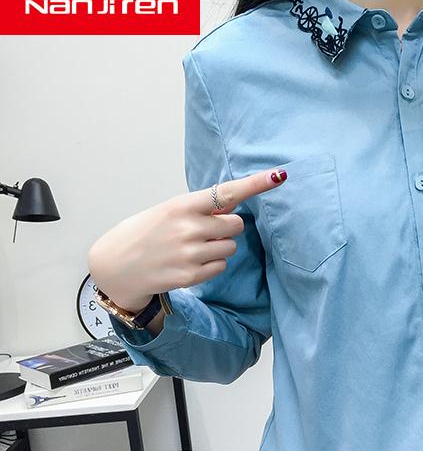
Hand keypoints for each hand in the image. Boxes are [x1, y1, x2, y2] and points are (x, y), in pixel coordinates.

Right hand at [87, 168, 287, 312]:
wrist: (116, 266)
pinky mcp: (191, 276)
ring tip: (193, 248)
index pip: (227, 192)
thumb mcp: (168, 211)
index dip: (255, 184)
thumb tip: (235, 202)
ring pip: (231, 247)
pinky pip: (221, 265)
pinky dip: (212, 264)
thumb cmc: (147, 233)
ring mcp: (190, 254)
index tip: (279, 175)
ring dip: (220, 247)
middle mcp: (188, 228)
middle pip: (236, 224)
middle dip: (226, 227)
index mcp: (182, 206)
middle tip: (203, 231)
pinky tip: (190, 263)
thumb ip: (201, 207)